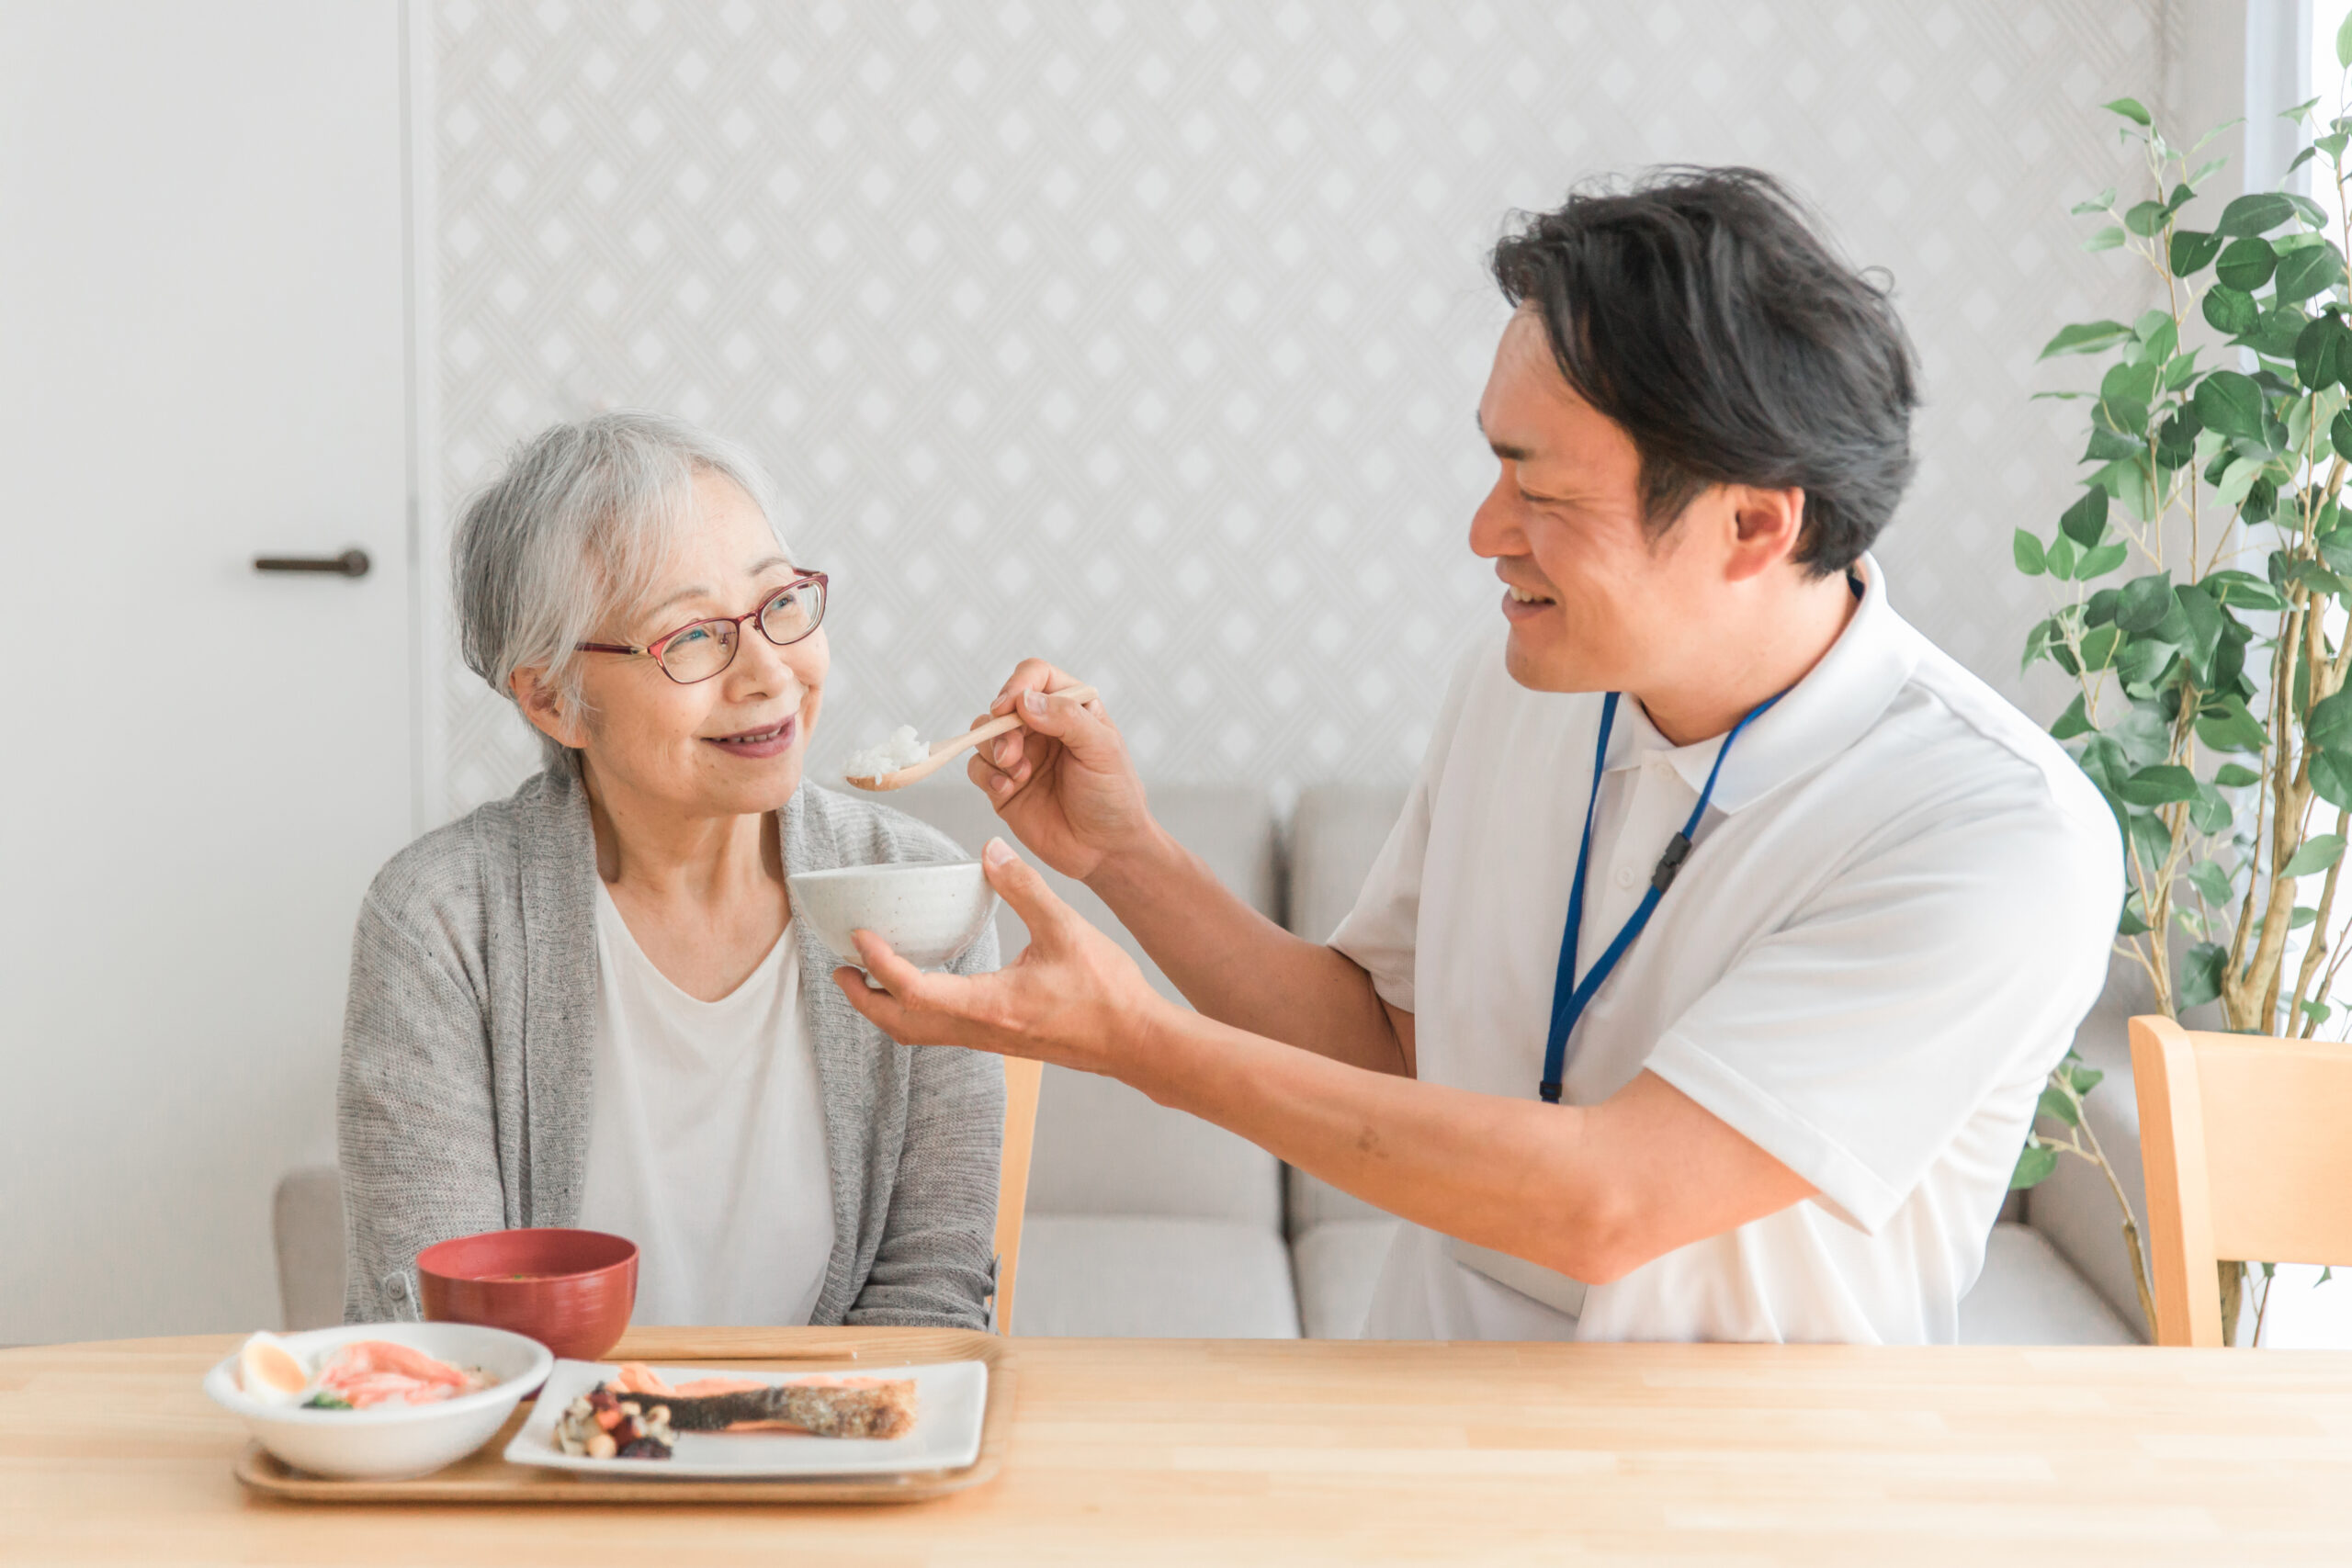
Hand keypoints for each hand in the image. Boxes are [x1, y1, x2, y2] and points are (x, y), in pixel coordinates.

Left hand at [834, 837, 1166, 1076]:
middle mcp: (980, 1030)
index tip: (860, 937)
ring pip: (920, 1034)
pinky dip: (917, 1013)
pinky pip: (943, 1031)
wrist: (1135, 1041)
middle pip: (901, 1026)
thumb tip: (989, 852)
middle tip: (839, 971)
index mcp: (989, 1006)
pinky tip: (924, 988)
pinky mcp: (1002, 1040)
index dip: (880, 964)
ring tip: (868, 980)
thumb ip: (1024, 889)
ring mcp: (990, 1040)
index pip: (914, 991)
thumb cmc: (1106, 993)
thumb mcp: (1066, 929)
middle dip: (865, 1001)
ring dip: (887, 1011)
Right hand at [966, 658, 1153, 881]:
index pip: (1035, 676)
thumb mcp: (1102, 750)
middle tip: (1013, 754)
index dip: (1018, 684)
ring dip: (992, 750)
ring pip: (983, 733)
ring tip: (1016, 773)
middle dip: (1001, 726)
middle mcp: (1041, 728)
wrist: (1106, 850)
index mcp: (1070, 709)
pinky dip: (985, 775)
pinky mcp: (1003, 785)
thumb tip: (1025, 700)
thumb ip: (1067, 718)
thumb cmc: (1114, 797)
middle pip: (1003, 705)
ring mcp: (1020, 756)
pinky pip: (977, 768)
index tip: (1010, 706)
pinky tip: (1006, 788)